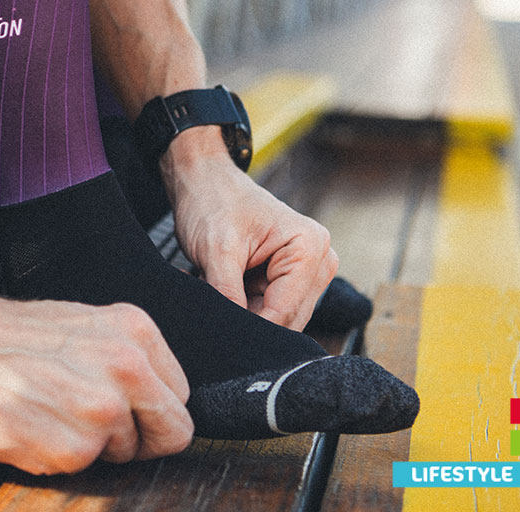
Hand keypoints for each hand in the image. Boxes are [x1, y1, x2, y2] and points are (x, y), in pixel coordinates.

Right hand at [0, 292, 192, 474]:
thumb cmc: (17, 336)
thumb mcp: (90, 327)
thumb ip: (130, 358)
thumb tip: (158, 398)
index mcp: (136, 332)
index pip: (180, 396)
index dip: (154, 410)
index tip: (129, 410)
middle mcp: (129, 367)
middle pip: (174, 431)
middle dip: (143, 436)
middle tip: (101, 424)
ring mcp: (104, 409)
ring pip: (127, 452)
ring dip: (97, 444)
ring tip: (57, 412)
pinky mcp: (75, 447)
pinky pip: (87, 467)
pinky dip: (65, 455)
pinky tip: (40, 426)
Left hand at [161, 131, 336, 329]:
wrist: (203, 181)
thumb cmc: (213, 201)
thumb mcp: (216, 250)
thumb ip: (228, 294)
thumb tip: (232, 336)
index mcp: (310, 246)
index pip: (285, 312)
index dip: (250, 327)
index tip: (218, 331)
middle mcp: (317, 261)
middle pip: (285, 320)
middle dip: (246, 318)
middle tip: (209, 303)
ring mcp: (303, 272)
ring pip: (273, 319)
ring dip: (240, 310)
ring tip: (209, 286)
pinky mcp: (286, 279)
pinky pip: (265, 309)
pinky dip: (239, 305)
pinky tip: (216, 286)